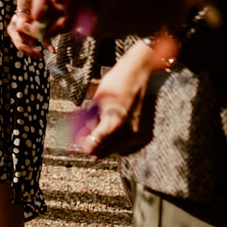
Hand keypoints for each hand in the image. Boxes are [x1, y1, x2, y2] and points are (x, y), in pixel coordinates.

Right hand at [8, 0, 50, 56]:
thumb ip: (37, 3)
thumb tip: (26, 21)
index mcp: (23, 2)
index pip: (19, 23)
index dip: (29, 32)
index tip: (41, 36)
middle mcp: (24, 11)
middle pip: (14, 30)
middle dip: (23, 44)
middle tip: (35, 52)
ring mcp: (31, 18)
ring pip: (22, 36)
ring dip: (29, 47)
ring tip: (38, 55)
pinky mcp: (43, 24)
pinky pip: (38, 37)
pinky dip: (44, 44)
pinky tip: (52, 49)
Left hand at [74, 41, 170, 158]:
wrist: (143, 73)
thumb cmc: (117, 82)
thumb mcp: (96, 101)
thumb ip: (89, 121)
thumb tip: (80, 135)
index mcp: (114, 124)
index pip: (93, 148)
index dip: (82, 142)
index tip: (79, 135)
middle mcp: (129, 134)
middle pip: (103, 153)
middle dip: (93, 142)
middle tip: (89, 128)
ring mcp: (140, 136)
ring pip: (116, 151)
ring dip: (107, 143)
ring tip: (104, 124)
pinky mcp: (147, 135)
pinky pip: (129, 148)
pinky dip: (120, 142)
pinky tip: (116, 128)